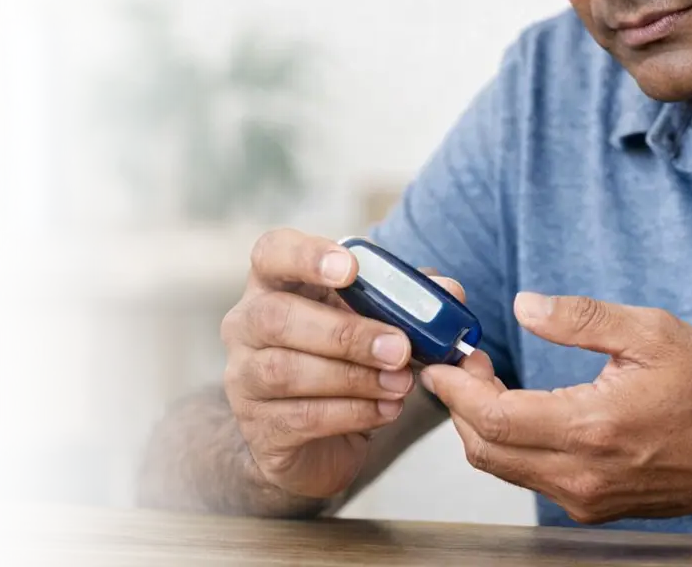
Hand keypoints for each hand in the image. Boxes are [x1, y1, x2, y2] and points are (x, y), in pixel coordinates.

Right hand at [220, 228, 464, 499]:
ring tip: (401, 383)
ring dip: (354, 377)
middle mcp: (246, 325)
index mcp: (275, 283)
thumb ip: (410, 300)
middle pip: (277, 317)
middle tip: (399, 347)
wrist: (317, 439)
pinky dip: (352, 413)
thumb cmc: (344, 360)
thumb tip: (448, 291)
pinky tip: (385, 410)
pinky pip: (301, 417)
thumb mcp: (374, 320)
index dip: (306, 256)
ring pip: (286, 371)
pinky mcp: (258, 428)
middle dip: (345, 332)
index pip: (272, 252)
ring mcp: (243, 379)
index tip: (349, 269)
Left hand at [420, 292, 691, 523]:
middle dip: (461, 406)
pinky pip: (532, 478)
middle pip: (485, 450)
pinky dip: (512, 445)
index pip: (493, 418)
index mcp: (592, 428)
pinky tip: (525, 410)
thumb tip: (525, 306)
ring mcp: (585, 497)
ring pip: (504, 468)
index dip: (457, 388)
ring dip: (484, 426)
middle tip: (466, 364)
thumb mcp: (651, 332)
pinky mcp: (592, 506)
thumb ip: (581, 318)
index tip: (444, 360)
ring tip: (492, 381)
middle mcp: (582, 474)